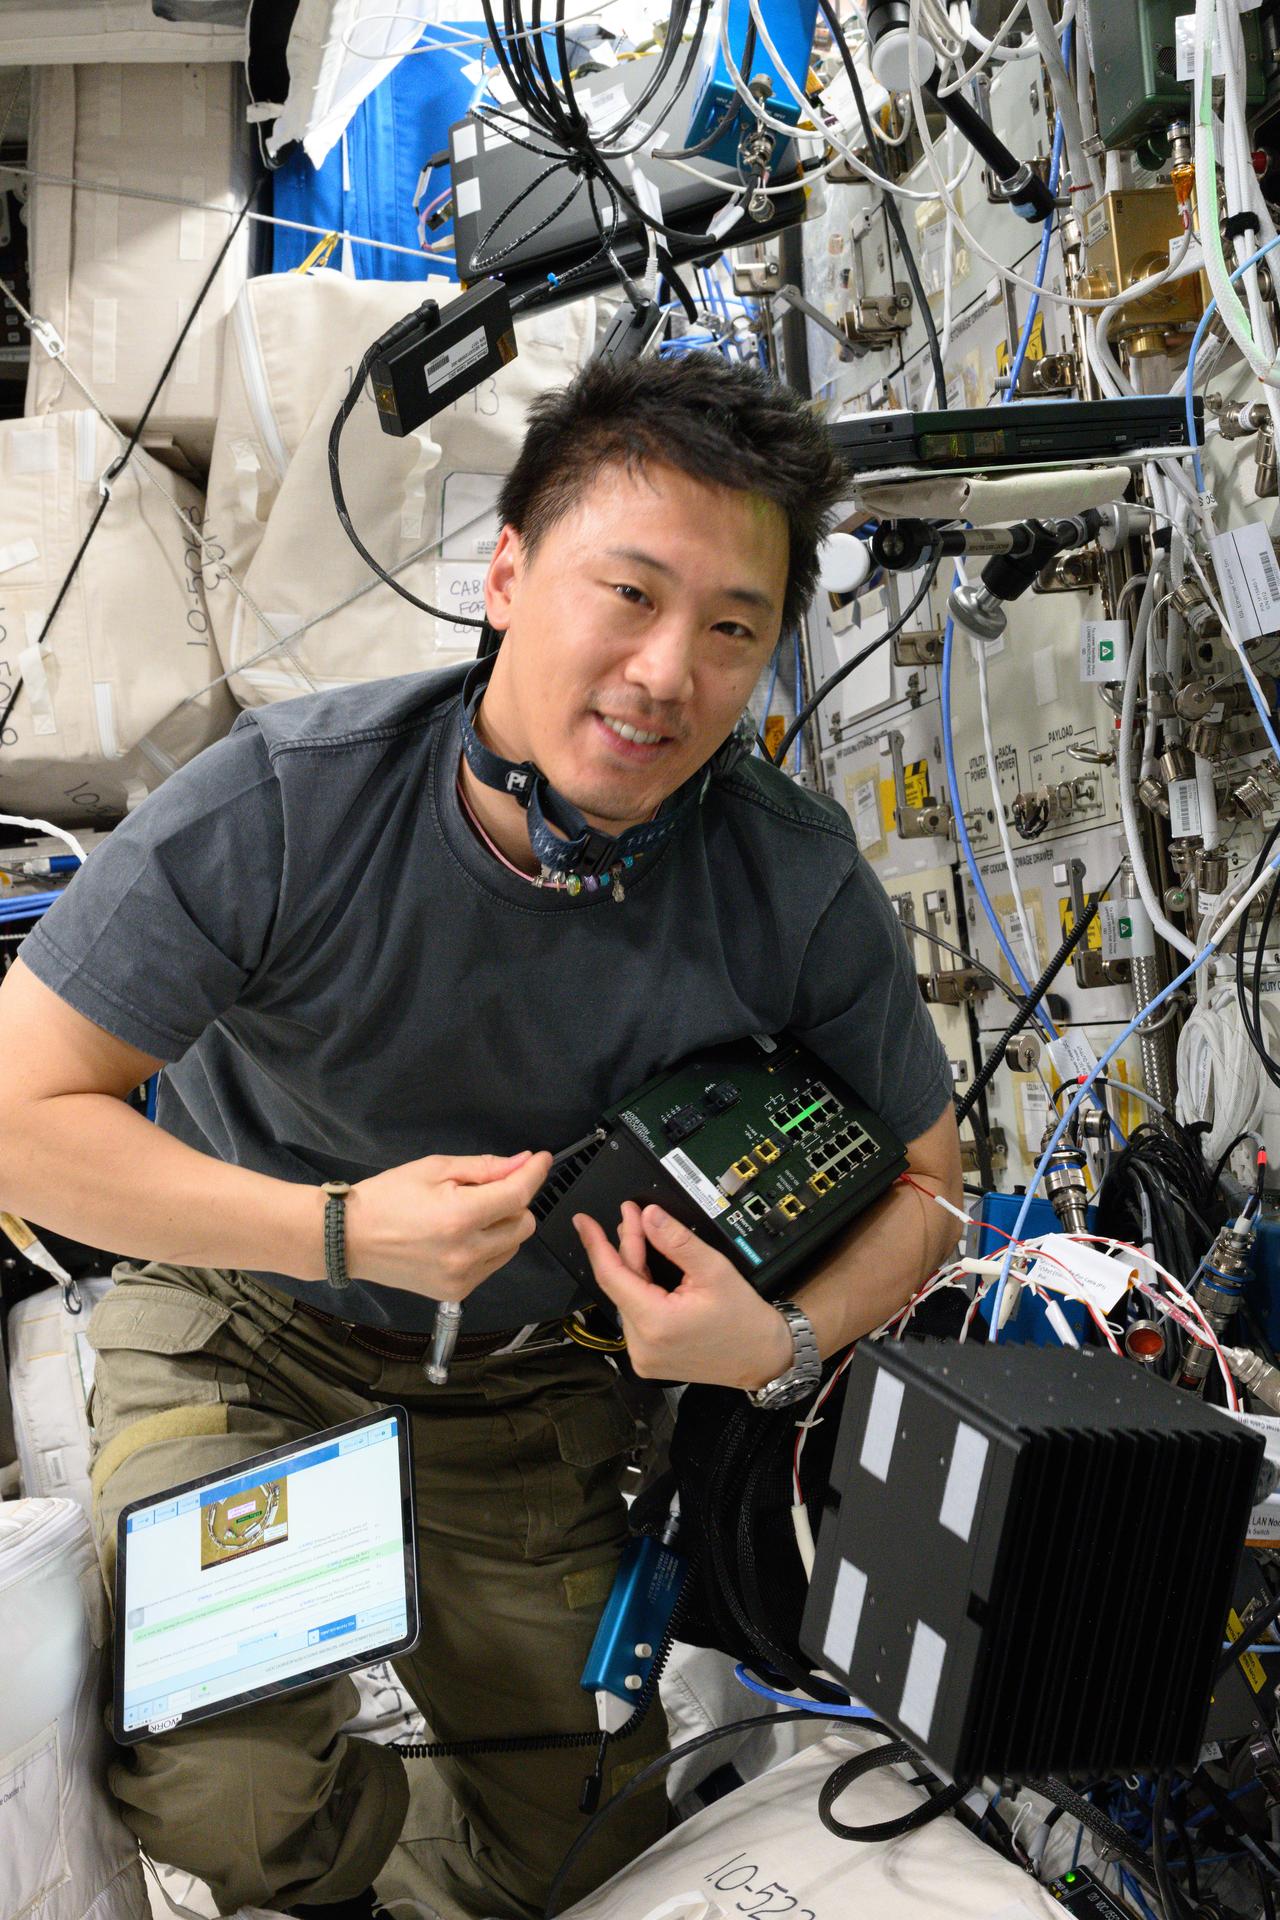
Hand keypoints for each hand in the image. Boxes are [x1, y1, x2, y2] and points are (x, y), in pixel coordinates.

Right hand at [343, 1149, 552, 1300]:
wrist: (348, 1238)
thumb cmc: (386, 1198)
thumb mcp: (435, 1168)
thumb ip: (484, 1168)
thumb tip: (523, 1164)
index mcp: (460, 1217)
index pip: (518, 1195)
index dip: (534, 1174)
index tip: (542, 1161)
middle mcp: (466, 1252)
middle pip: (524, 1224)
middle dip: (513, 1202)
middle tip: (486, 1189)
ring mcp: (462, 1277)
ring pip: (512, 1247)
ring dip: (502, 1226)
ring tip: (467, 1214)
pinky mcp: (456, 1292)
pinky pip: (492, 1265)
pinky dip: (487, 1247)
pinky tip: (460, 1236)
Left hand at [572, 1201, 795, 1387]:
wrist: (761, 1356)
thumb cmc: (743, 1319)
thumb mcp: (713, 1269)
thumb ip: (676, 1240)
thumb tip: (648, 1216)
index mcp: (656, 1323)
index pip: (612, 1276)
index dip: (596, 1244)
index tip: (583, 1221)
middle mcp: (642, 1345)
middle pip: (621, 1285)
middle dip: (625, 1247)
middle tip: (632, 1216)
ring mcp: (642, 1356)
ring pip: (626, 1299)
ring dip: (632, 1269)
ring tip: (641, 1239)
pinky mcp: (646, 1360)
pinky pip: (634, 1317)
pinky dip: (638, 1292)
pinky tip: (646, 1272)